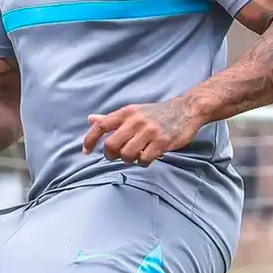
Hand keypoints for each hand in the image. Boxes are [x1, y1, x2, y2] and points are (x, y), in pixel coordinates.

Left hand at [82, 96, 203, 165]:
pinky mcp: (162, 142)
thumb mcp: (133, 111)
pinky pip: (144, 160)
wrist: (186, 109)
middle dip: (110, 155)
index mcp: (126, 113)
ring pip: (126, 155)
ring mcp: (149, 132)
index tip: (86, 151)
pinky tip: (147, 157)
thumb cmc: (156, 113)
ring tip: (134, 156)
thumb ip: (112, 118)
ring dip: (128, 160)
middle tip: (116, 156)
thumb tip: (90, 119)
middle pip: (111, 145)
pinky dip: (142, 162)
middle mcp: (135, 121)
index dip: (90, 140)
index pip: (101, 125)